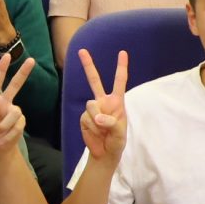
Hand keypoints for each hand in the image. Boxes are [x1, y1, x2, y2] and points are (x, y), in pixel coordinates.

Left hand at [0, 54, 33, 152]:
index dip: (1, 68)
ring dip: (5, 126)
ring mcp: (13, 111)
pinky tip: (0, 141)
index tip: (6, 55)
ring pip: (14, 114)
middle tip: (32, 60)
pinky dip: (8, 136)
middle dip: (24, 72)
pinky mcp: (20, 122)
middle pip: (15, 85)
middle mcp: (3, 101)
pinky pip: (17, 127)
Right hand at [77, 48, 130, 164]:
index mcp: (116, 102)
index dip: (121, 67)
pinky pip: (85, 118)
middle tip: (81, 50)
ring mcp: (93, 109)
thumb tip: (97, 117)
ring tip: (103, 131)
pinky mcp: (83, 117)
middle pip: (94, 80)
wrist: (103, 153)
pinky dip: (91, 127)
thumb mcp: (119, 134)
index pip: (119, 81)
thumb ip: (111, 124)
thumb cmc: (116, 142)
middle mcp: (103, 101)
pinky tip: (95, 133)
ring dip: (97, 120)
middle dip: (88, 65)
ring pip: (91, 106)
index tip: (123, 52)